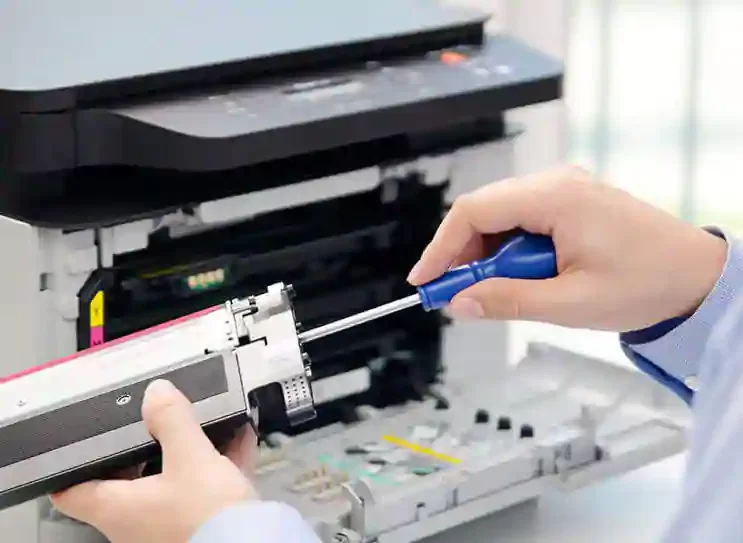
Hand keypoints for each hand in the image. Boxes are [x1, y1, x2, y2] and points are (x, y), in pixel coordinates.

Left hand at [51, 380, 257, 542]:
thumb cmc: (207, 515)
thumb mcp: (190, 456)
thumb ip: (171, 420)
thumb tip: (156, 393)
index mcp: (117, 508)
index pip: (69, 492)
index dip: (68, 467)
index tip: (77, 444)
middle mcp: (135, 522)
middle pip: (125, 480)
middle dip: (141, 447)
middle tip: (152, 421)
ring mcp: (167, 526)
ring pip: (169, 481)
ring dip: (184, 452)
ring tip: (204, 423)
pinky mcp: (200, 525)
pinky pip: (202, 488)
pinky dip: (215, 464)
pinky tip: (238, 439)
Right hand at [407, 165, 726, 331]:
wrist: (698, 276)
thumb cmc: (648, 283)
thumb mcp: (570, 304)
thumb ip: (507, 301)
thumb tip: (460, 303)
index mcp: (556, 198)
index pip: (474, 211)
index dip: (441, 247)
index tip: (425, 281)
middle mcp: (557, 183)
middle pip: (483, 211)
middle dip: (463, 255)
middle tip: (454, 295)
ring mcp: (566, 189)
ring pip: (501, 216)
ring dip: (489, 255)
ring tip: (497, 292)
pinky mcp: (572, 202)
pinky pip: (523, 220)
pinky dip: (511, 250)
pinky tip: (522, 276)